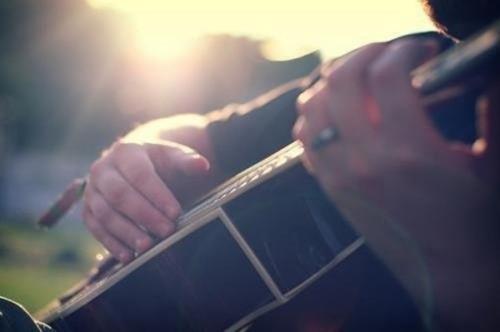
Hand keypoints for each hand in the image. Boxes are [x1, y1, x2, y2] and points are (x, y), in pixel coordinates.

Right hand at [82, 139, 209, 262]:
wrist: (133, 163)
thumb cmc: (157, 161)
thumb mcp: (172, 155)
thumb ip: (186, 160)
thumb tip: (203, 166)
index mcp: (125, 151)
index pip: (140, 175)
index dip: (158, 195)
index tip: (176, 213)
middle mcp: (102, 169)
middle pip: (120, 194)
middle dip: (144, 215)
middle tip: (167, 231)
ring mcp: (92, 190)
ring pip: (105, 213)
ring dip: (126, 232)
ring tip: (148, 247)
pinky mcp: (88, 209)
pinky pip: (95, 227)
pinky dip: (111, 243)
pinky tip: (128, 256)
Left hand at [293, 38, 499, 328]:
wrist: (448, 273)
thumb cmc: (474, 221)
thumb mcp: (493, 163)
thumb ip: (492, 110)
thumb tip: (485, 72)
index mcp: (410, 151)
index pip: (387, 75)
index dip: (402, 50)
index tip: (417, 51)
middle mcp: (366, 161)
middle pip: (340, 82)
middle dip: (361, 56)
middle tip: (383, 56)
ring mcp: (341, 175)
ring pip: (312, 108)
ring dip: (330, 84)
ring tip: (355, 80)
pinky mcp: (331, 188)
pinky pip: (304, 140)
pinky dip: (312, 117)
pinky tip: (334, 113)